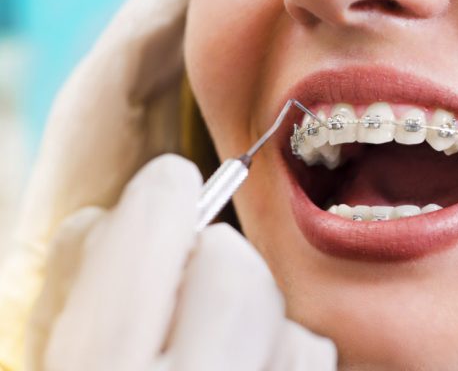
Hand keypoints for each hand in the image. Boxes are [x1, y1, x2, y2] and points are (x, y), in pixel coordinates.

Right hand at [25, 155, 335, 370]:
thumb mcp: (57, 345)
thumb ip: (91, 265)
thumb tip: (158, 197)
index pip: (156, 226)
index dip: (163, 195)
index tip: (167, 192)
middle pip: (233, 266)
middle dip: (209, 257)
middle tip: (183, 284)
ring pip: (282, 311)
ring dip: (248, 309)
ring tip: (210, 345)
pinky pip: (311, 355)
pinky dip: (283, 350)